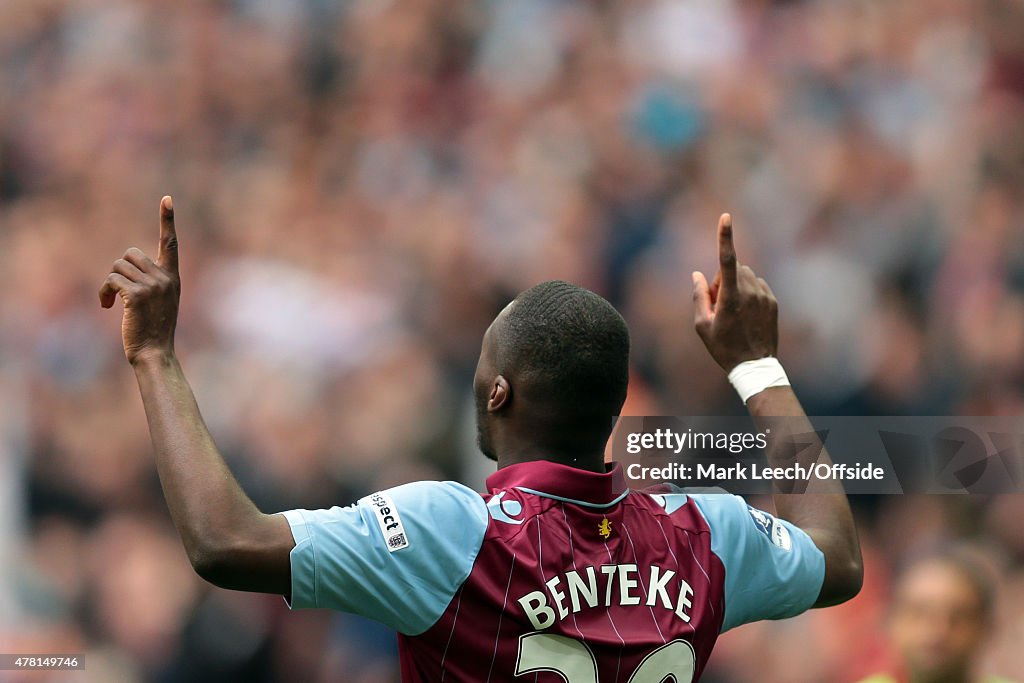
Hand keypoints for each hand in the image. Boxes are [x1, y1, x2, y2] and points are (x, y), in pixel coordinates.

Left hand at [99, 196, 179, 364]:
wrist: (155, 352)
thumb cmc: (154, 330)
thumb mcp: (161, 302)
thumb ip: (151, 282)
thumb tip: (123, 267)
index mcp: (173, 277)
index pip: (171, 243)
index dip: (167, 220)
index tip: (166, 199)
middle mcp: (165, 277)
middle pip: (130, 254)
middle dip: (119, 270)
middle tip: (116, 291)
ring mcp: (153, 286)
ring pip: (118, 267)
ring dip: (109, 283)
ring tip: (111, 301)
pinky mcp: (137, 295)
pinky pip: (112, 280)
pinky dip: (104, 292)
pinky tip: (106, 306)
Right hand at [692, 213, 778, 372]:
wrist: (755, 367)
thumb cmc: (723, 347)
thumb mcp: (702, 326)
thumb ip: (699, 296)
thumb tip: (697, 274)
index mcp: (731, 297)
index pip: (726, 260)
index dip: (725, 236)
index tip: (726, 216)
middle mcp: (750, 292)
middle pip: (734, 268)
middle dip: (723, 279)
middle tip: (718, 304)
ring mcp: (764, 296)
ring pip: (746, 276)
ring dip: (737, 285)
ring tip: (733, 312)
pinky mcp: (773, 301)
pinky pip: (758, 285)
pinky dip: (749, 292)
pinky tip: (746, 314)